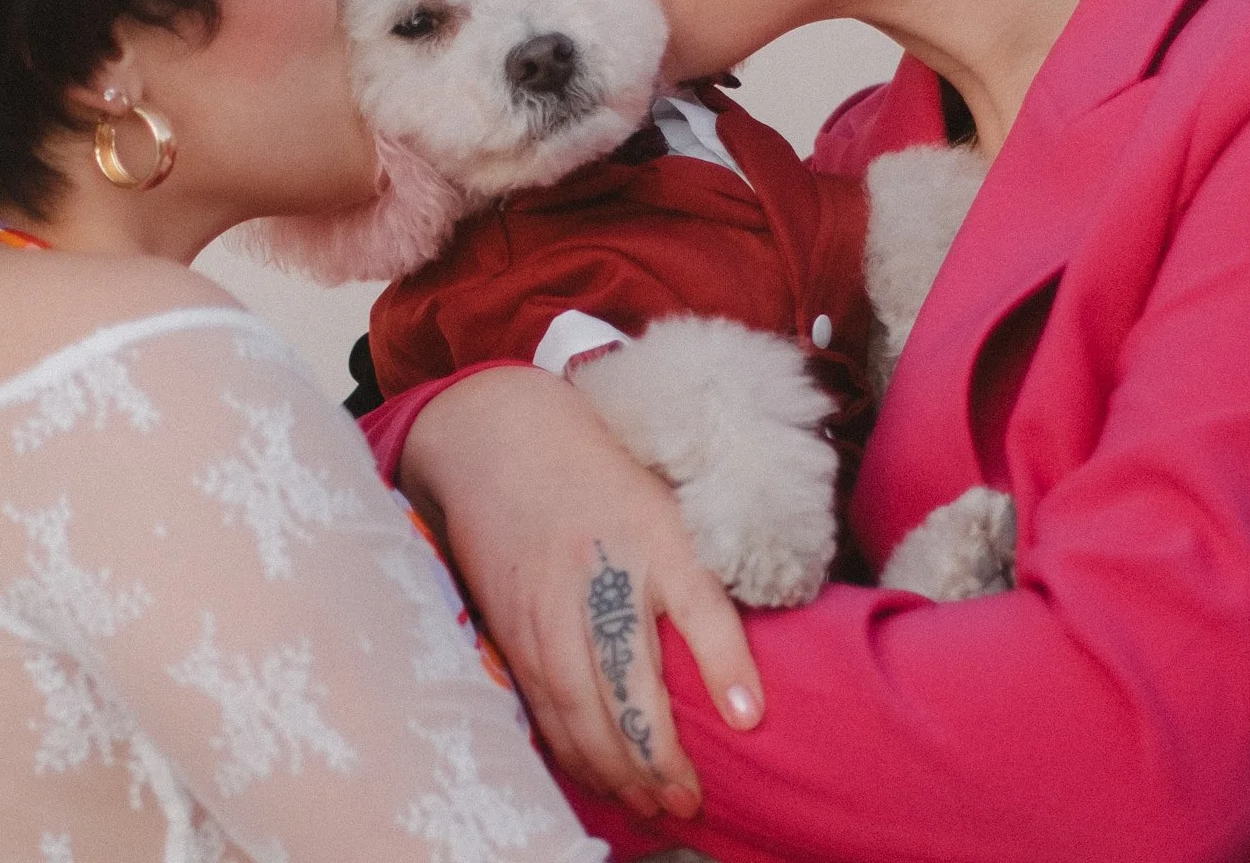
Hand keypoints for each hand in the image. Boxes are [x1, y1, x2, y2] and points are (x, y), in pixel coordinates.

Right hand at [398, 367, 764, 819]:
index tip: (749, 718)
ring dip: (616, 769)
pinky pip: (543, 706)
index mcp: (650, 534)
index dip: (724, 663)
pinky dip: (572, 752)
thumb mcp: (667, 507)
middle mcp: (597, 575)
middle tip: (690, 801)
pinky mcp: (511, 630)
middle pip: (624, 683)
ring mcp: (546, 608)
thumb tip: (745, 654)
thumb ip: (702, 573)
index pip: (697, 601)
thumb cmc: (601, 479)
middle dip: (657, 755)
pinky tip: (600, 778)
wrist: (499, 443)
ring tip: (653, 805)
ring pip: (578, 709)